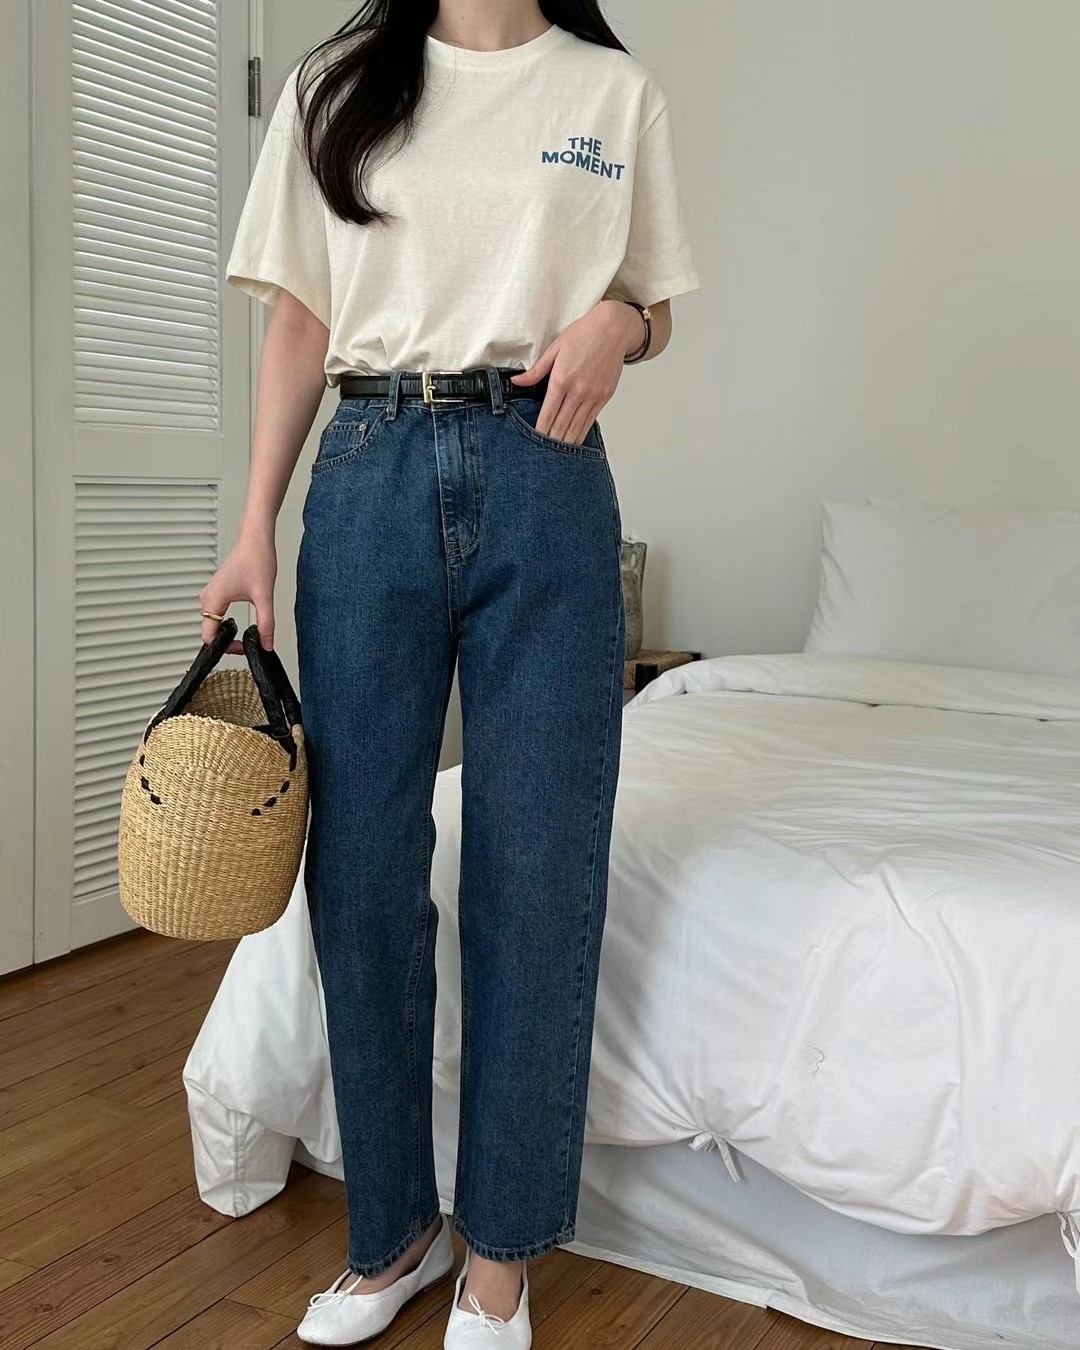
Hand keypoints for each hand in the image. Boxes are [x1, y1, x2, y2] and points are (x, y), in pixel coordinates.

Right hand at [199, 525, 277, 652]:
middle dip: (227, 642)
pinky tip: (240, 624)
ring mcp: (211, 593)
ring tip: (245, 636)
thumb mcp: (264, 596)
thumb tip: (266, 644)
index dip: (225, 648)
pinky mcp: (218, 590)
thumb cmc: (256, 559)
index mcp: (213, 600)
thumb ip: (266, 624)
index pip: (209, 637)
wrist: (256, 539)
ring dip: (226, 633)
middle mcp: (208, 597)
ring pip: (212, 623)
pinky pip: (216, 614)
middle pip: (209, 632)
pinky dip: (226, 622)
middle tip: (247, 645)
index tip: (243, 647)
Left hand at [509, 300, 645, 443]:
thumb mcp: (555, 348)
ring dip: (566, 442)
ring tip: (556, 454)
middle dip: (551, 441)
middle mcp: (578, 391)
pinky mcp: (604, 397)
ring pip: (576, 428)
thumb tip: (517, 382)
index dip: (539, 431)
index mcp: (561, 379)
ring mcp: (593, 396)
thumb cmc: (583, 335)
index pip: (547, 414)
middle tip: (542, 453)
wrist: (613, 329)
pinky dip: (581, 433)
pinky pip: (590, 421)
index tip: (533, 441)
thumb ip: (536, 371)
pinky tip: (573, 441)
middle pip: (561, 426)